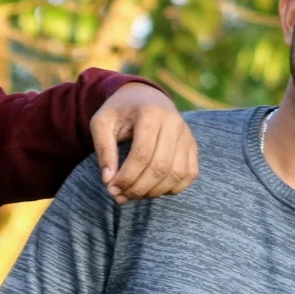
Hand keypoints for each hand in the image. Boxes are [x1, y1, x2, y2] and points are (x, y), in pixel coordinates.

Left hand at [91, 83, 198, 203]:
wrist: (145, 97)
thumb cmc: (120, 112)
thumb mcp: (102, 123)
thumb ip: (104, 150)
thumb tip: (109, 180)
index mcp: (151, 113)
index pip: (142, 154)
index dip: (127, 177)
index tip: (111, 188)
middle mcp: (174, 123)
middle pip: (161, 167)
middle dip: (138, 188)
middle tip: (119, 195)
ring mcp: (187, 135)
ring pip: (176, 174)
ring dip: (154, 191)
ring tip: (133, 193)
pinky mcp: (193, 147)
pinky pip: (188, 175)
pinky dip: (171, 188)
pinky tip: (152, 188)